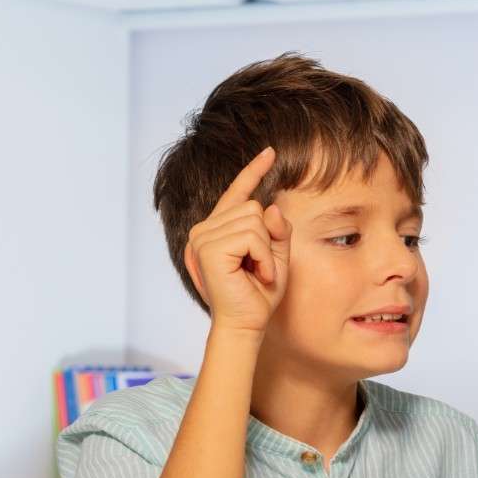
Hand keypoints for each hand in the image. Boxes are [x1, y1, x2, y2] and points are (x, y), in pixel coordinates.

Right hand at [183, 147, 292, 334]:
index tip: (270, 152)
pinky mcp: (207, 249)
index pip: (237, 194)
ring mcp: (201, 238)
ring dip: (266, 251)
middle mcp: (204, 231)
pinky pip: (252, 235)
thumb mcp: (276, 256)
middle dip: (268, 239)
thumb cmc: (258, 295)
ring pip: (254, 219)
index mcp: (216, 230)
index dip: (253, 171)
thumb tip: (269, 206)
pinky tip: (255, 274)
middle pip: (252, 206)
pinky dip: (263, 256)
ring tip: (257, 273)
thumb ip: (276, 229)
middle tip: (260, 269)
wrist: (245, 326)